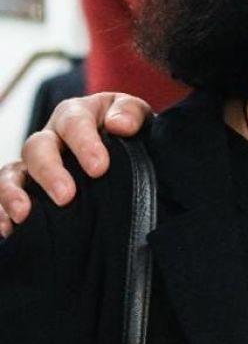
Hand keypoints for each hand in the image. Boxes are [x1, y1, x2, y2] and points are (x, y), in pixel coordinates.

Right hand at [0, 93, 152, 233]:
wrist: (131, 152)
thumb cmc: (132, 133)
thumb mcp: (138, 116)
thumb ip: (131, 114)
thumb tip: (119, 125)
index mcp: (77, 114)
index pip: (74, 122)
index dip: (84, 143)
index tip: (99, 168)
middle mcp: (51, 136)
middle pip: (38, 146)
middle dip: (49, 171)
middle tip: (66, 196)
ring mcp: (36, 163)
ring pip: (13, 171)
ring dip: (13, 192)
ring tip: (24, 214)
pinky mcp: (27, 188)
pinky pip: (4, 195)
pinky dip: (1, 211)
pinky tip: (8, 229)